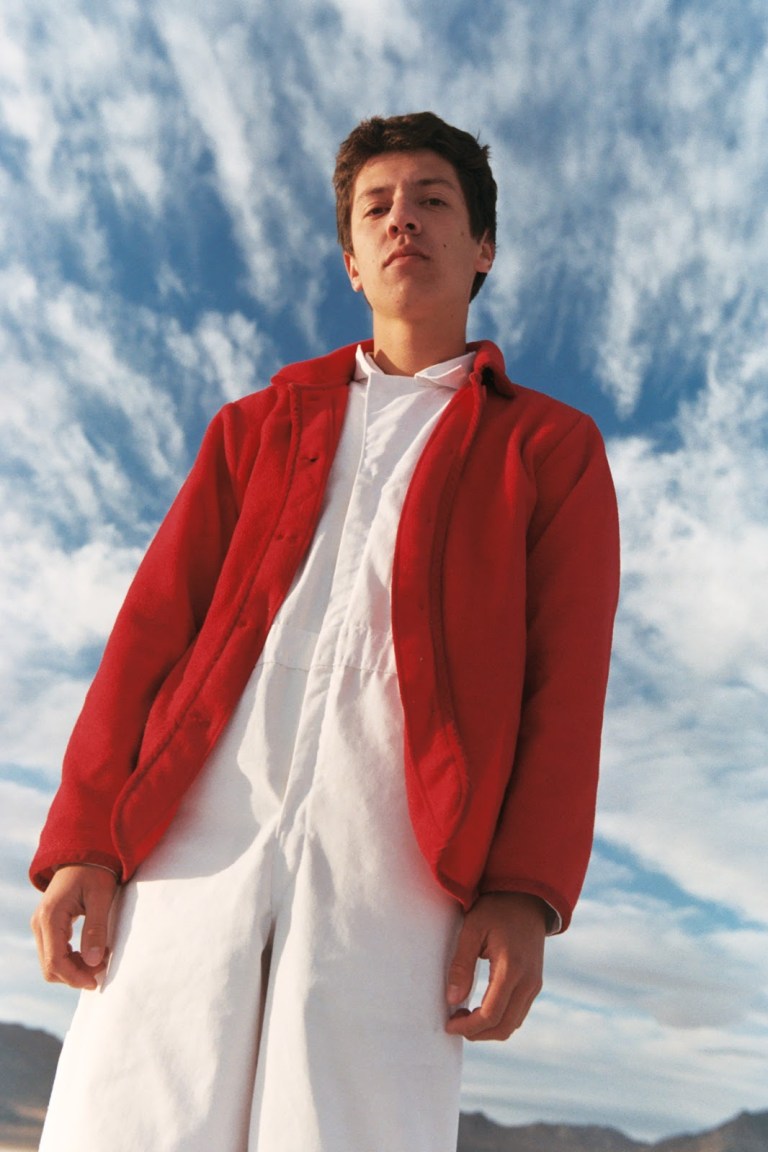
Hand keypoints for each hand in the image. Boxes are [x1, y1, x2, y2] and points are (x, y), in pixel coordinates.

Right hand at [31, 865, 117, 989]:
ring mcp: (41, 924)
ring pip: (51, 962)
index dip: (75, 977)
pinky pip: (54, 952)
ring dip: (74, 968)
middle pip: (50, 967)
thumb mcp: (101, 897)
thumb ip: (96, 928)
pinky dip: (71, 959)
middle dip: (75, 974)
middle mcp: (39, 923)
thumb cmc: (96, 871)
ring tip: (100, 959)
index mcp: (50, 916)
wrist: (85, 853)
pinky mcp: (47, 924)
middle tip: (103, 968)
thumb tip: (93, 962)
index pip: (55, 962)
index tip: (96, 982)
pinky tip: (92, 952)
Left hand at [445, 891, 545, 1040]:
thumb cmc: (495, 910)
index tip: (449, 1024)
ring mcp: (535, 984)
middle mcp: (528, 981)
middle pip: (504, 1026)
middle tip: (454, 1023)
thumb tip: (452, 1000)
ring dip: (489, 1029)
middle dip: (477, 1033)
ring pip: (513, 1023)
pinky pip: (518, 1013)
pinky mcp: (535, 983)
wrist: (525, 897)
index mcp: (512, 969)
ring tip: (464, 1016)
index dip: (469, 1026)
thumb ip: (461, 965)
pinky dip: (500, 1019)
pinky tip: (481, 1009)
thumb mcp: (472, 930)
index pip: (491, 1014)